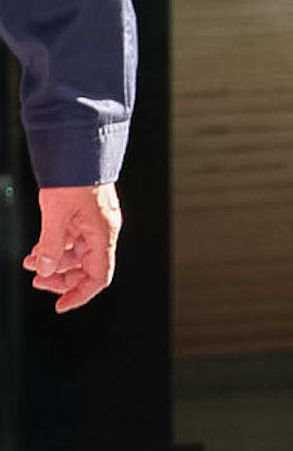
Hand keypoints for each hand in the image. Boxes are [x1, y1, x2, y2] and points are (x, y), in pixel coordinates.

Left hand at [24, 183, 121, 312]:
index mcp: (103, 233)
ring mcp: (92, 222)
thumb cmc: (75, 174)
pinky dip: (54, 247)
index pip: (98, 277)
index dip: (80, 295)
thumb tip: (45, 268)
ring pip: (76, 254)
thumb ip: (50, 244)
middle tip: (38, 281)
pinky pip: (70, 239)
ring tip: (31, 262)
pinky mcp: (82, 214)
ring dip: (53, 262)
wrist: (77, 145)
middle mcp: (101, 230)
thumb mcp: (56, 213)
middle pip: (86, 268)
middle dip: (61, 278)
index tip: (61, 305)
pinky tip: (38, 248)